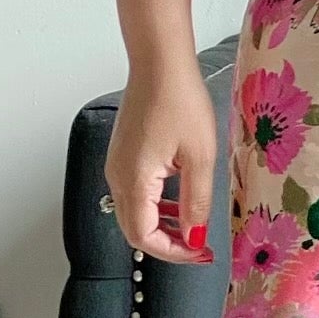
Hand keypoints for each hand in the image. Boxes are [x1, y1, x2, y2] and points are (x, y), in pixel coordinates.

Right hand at [105, 60, 218, 262]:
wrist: (159, 64)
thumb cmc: (180, 103)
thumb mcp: (200, 157)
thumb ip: (197, 202)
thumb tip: (194, 236)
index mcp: (134, 182)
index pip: (144, 237)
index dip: (173, 252)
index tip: (201, 252)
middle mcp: (117, 177)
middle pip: (135, 229)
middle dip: (169, 242)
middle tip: (200, 246)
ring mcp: (116, 165)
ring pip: (135, 211)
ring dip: (163, 224)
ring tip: (194, 225)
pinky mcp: (122, 154)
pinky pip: (135, 192)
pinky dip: (156, 204)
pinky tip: (179, 198)